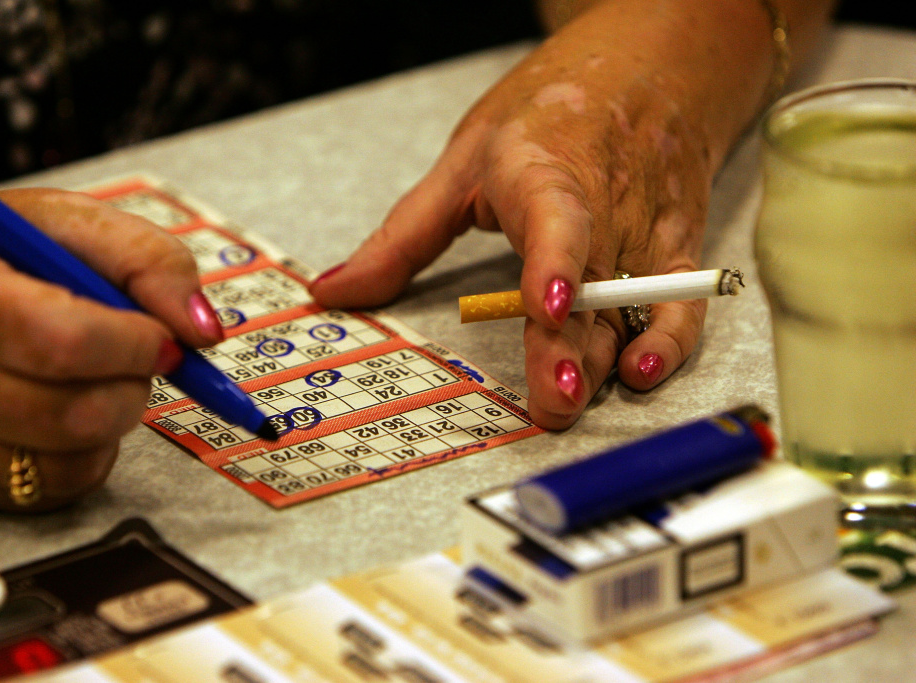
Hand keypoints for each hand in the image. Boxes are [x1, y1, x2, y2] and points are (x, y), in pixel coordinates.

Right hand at [0, 189, 221, 510]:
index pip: (62, 341)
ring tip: (102, 377)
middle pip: (71, 413)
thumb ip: (148, 259)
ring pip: (69, 459)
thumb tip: (202, 329)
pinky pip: (55, 489)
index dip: (131, 343)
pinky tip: (77, 410)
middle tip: (133, 354)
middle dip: (132, 384)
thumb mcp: (66, 223)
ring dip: (116, 417)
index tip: (156, 332)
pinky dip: (91, 453)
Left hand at [310, 5, 720, 429]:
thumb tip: (332, 292)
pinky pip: (680, 303)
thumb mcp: (462, 162)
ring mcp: (645, 228)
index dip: (556, 265)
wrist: (650, 66)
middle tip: (554, 402)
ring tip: (574, 400)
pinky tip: (641, 370)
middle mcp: (603, 204)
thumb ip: (400, 237)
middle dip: (573, 349)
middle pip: (592, 288)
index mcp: (543, 170)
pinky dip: (670, 341)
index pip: (557, 219)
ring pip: (630, 307)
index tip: (548, 307)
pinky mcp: (677, 247)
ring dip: (607, 359)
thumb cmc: (550, 112)